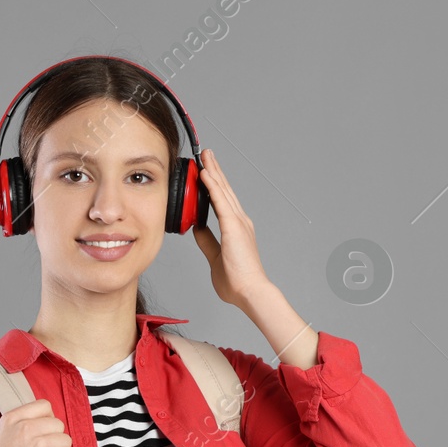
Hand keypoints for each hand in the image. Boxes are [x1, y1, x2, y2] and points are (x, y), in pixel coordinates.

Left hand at [192, 148, 271, 309]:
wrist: (250, 291)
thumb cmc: (238, 281)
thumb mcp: (215, 257)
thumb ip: (207, 241)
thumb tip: (197, 228)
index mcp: (236, 228)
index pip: (222, 201)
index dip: (214, 185)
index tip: (206, 172)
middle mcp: (240, 221)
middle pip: (224, 190)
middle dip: (214, 170)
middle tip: (206, 155)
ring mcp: (238, 222)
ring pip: (223, 190)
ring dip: (213, 171)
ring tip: (205, 156)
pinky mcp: (234, 227)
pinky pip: (220, 201)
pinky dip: (213, 186)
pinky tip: (205, 173)